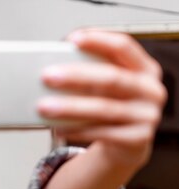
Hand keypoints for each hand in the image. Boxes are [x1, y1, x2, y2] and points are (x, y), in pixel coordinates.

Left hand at [38, 29, 166, 168]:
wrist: (128, 141)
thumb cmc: (113, 105)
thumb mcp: (107, 86)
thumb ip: (91, 73)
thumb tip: (53, 68)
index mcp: (145, 69)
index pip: (123, 47)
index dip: (98, 41)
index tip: (72, 40)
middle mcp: (150, 90)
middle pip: (111, 78)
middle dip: (76, 77)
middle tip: (48, 76)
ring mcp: (146, 116)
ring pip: (104, 108)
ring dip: (70, 107)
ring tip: (45, 106)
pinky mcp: (137, 139)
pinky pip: (101, 133)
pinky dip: (77, 130)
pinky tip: (58, 128)